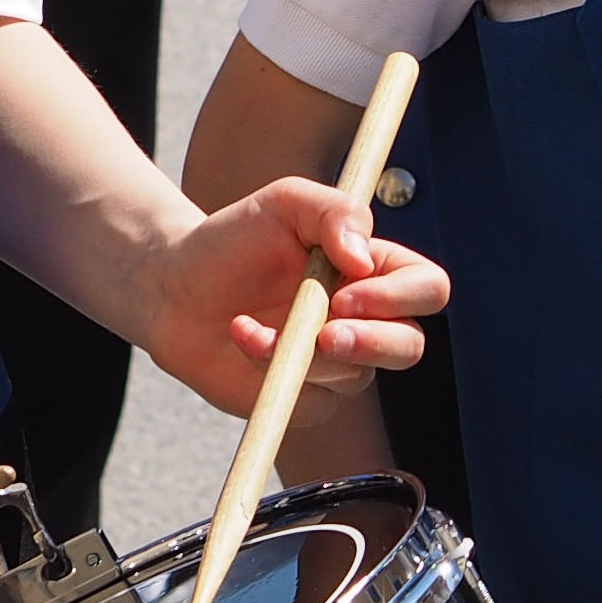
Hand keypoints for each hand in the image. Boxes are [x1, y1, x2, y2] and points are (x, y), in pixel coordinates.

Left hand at [134, 178, 450, 418]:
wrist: (174, 286)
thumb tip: (365, 260)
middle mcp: (366, 321)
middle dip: (372, 342)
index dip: (400, 296)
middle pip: (410, 346)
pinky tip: (240, 335)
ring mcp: (338, 365)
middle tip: (325, 333)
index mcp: (375, 272)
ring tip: (251, 324)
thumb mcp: (284, 203)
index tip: (348, 290)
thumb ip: (334, 213)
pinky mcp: (306, 399)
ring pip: (355, 375)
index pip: (427, 289)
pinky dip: (271, 365)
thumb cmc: (234, 240)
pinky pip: (310, 399)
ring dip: (302, 351)